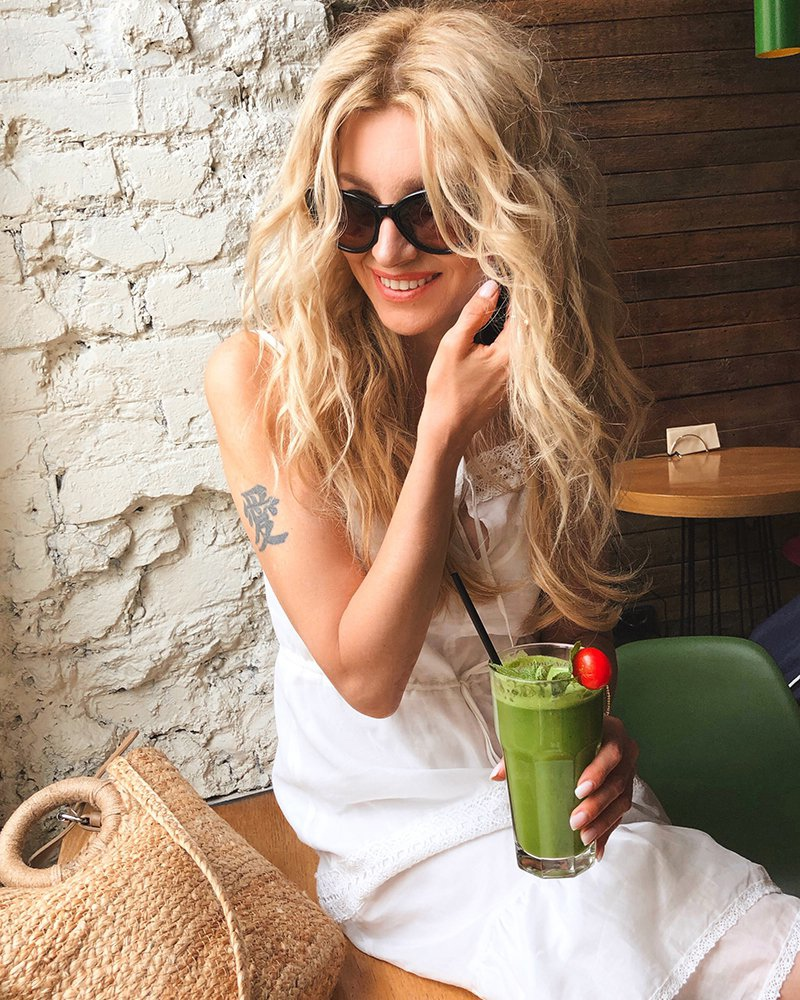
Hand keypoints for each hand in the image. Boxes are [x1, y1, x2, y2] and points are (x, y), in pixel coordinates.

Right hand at [418, 279, 509, 454]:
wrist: (447, 430)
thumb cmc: (447, 390)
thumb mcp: (454, 345)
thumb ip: (473, 314)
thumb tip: (491, 288)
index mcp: (510, 353)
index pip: (524, 313)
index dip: (518, 291)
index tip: (510, 273)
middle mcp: (520, 366)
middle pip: (526, 326)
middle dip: (516, 304)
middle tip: (506, 281)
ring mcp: (516, 377)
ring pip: (521, 341)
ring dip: (512, 322)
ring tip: (499, 301)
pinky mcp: (509, 385)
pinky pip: (514, 355)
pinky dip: (508, 339)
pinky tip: (494, 330)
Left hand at [490, 715, 638, 860]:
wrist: (592, 725)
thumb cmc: (569, 729)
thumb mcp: (552, 733)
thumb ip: (525, 749)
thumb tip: (497, 775)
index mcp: (611, 731)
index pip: (612, 751)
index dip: (598, 771)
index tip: (579, 789)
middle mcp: (625, 752)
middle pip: (617, 782)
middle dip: (596, 805)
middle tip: (574, 821)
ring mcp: (627, 773)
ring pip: (621, 802)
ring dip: (602, 823)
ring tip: (583, 838)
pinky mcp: (624, 791)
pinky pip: (619, 815)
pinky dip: (607, 832)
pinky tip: (596, 848)